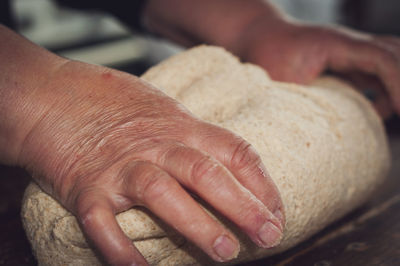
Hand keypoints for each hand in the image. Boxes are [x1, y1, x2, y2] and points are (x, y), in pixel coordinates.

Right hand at [18, 61, 283, 264]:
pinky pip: (103, 222)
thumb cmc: (118, 106)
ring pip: (162, 193)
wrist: (57, 96)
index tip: (277, 212)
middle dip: (241, 206)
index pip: (233, 151)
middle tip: (268, 235)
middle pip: (204, 172)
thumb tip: (231, 171)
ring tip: (225, 252)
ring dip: (196, 224)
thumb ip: (195, 138)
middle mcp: (154, 145)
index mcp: (180, 126)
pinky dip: (121, 248)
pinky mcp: (85, 187)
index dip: (261, 184)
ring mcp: (119, 167)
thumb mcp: (167, 111)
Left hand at [234, 19, 399, 118]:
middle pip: (394, 55)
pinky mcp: (345, 62)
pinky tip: (375, 111)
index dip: (397, 83)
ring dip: (394, 87)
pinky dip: (382, 90)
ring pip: (388, 63)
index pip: (380, 58)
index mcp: (336, 44)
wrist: (258, 36)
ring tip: (389, 114)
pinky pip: (375, 73)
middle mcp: (348, 44)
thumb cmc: (264, 54)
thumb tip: (315, 132)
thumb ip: (300, 100)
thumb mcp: (279, 80)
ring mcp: (349, 52)